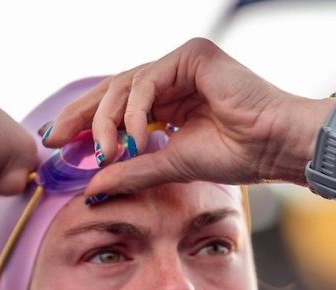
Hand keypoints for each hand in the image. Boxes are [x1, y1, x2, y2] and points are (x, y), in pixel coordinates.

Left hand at [43, 38, 334, 197]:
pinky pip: (147, 82)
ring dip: (107, 121)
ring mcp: (183, 63)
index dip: (86, 123)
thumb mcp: (174, 165)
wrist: (279, 146)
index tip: (59, 145)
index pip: (119, 106)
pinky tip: (132, 139)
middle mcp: (176, 77)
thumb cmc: (242, 155)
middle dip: (81, 115)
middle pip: (114, 89)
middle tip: (55, 138)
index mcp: (173, 99)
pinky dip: (134, 113)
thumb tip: (92, 187)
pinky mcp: (192, 56)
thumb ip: (134, 171)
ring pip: (125, 85)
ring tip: (104, 152)